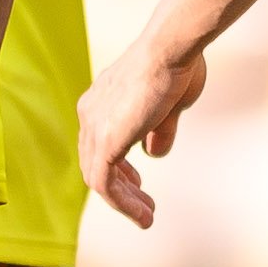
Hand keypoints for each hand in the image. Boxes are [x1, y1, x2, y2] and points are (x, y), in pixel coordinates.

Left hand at [74, 40, 211, 229]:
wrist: (171, 49)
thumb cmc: (176, 66)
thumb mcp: (169, 105)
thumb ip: (159, 130)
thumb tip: (154, 153)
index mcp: (100, 101)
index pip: (101, 144)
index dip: (120, 167)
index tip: (138, 181)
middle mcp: (91, 114)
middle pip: (96, 162)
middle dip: (122, 188)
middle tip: (144, 206)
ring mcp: (94, 128)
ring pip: (99, 179)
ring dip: (124, 202)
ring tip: (146, 217)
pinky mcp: (105, 142)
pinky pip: (105, 185)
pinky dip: (122, 204)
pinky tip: (142, 215)